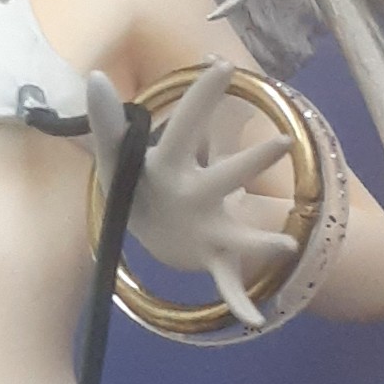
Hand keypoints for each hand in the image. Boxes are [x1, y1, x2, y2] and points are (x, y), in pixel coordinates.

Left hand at [86, 60, 297, 327]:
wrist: (156, 226)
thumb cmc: (137, 182)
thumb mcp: (115, 155)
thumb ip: (106, 120)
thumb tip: (96, 76)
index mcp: (174, 165)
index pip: (186, 128)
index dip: (201, 99)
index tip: (222, 64)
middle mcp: (201, 193)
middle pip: (227, 178)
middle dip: (251, 164)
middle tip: (283, 144)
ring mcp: (211, 227)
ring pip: (239, 233)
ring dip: (261, 242)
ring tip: (287, 247)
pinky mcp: (211, 257)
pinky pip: (228, 282)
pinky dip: (241, 302)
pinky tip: (253, 319)